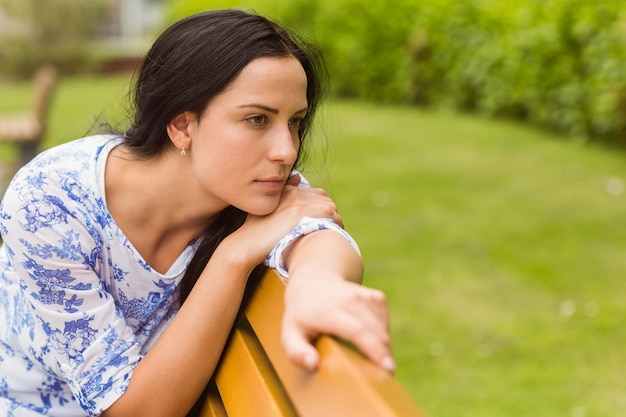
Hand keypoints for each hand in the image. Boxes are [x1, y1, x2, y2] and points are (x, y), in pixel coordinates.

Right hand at [230, 175, 342, 265]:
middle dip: (327, 213)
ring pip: (329, 206)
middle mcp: (293, 192)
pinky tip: (333, 233)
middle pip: (324, 198)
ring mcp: (298, 201)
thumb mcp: (266, 209)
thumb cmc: (254, 232)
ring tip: (331, 232)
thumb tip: (297, 176)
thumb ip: (283, 194)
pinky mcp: (302, 212)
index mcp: (287, 191)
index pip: (315, 193)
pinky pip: (329, 213)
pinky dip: (335, 223)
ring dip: (333, 219)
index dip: (320, 207)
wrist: (245, 245)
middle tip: (328, 228)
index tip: (320, 221)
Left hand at [280, 271, 394, 372]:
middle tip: (384, 374)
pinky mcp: (376, 297)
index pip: (358, 330)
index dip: (374, 349)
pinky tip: (368, 338)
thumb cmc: (301, 315)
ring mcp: (365, 296)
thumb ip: (297, 352)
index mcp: (329, 311)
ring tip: (369, 357)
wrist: (313, 283)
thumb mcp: (289, 334)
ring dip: (382, 347)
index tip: (387, 367)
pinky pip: (385, 321)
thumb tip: (314, 364)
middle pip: (376, 331)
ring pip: (383, 328)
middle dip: (384, 354)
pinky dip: (382, 335)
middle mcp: (350, 300)